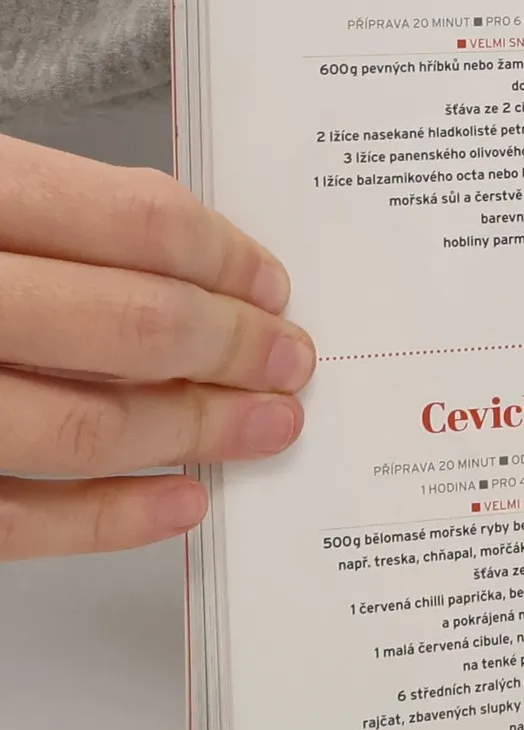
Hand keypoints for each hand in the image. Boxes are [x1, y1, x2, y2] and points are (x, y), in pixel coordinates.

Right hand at [0, 134, 312, 559]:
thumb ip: (53, 210)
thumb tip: (197, 257)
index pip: (132, 223)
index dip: (227, 259)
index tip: (272, 286)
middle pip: (129, 326)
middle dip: (234, 350)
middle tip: (291, 362)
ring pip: (84, 429)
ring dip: (196, 434)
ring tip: (263, 428)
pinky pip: (18, 518)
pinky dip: (114, 519)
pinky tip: (182, 503)